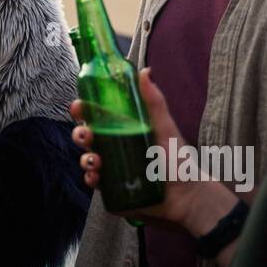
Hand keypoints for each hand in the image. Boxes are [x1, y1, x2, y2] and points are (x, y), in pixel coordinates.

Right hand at [71, 67, 218, 230]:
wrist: (187, 195)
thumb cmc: (178, 160)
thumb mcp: (165, 127)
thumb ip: (154, 101)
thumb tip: (145, 71)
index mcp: (123, 130)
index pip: (97, 117)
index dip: (83, 110)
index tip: (79, 106)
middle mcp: (114, 148)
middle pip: (86, 137)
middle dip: (79, 135)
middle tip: (86, 136)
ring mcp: (111, 169)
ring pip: (87, 160)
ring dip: (85, 158)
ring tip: (95, 161)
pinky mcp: (112, 189)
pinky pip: (94, 182)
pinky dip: (90, 178)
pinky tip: (96, 177)